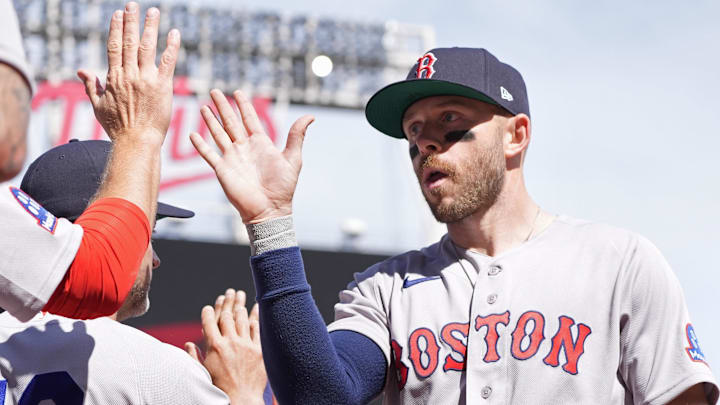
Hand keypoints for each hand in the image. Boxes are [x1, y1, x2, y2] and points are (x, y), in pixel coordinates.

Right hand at [77, 2, 179, 143]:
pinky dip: (171, 47)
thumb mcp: (99, 106)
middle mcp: (129, 75)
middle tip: (133, 5)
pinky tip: (174, 33)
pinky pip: (168, 62)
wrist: (136, 142)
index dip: (115, 28)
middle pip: (129, 42)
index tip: (118, 14)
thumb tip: (82, 71)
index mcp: (113, 78)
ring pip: (147, 47)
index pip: (113, 47)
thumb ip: (91, 86)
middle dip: (131, 21)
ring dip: (150, 27)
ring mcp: (146, 80)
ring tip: (153, 12)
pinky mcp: (162, 86)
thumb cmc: (118, 128)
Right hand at [185, 289, 266, 404]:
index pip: (209, 322)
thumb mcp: (202, 372)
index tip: (209, 306)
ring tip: (240, 296)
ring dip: (241, 306)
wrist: (241, 399)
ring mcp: (245, 345)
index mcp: (214, 347)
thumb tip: (188, 344)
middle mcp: (230, 342)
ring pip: (242, 319)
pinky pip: (257, 329)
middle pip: (227, 316)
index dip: (209, 311)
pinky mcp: (258, 350)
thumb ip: (194, 357)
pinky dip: (256, 317)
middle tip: (228, 292)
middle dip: (227, 302)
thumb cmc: (219, 388)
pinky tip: (256, 308)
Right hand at [190, 89, 313, 223]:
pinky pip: (209, 155)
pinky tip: (193, 134)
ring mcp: (232, 158)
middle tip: (215, 91)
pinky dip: (200, 145)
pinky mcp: (222, 169)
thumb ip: (297, 136)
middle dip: (223, 106)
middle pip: (231, 122)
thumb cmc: (283, 187)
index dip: (243, 105)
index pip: (250, 119)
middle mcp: (244, 148)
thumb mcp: (293, 158)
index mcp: (261, 143)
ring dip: (210, 120)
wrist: (269, 209)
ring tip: (203, 106)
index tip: (237, 92)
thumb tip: (311, 116)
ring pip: (218, 134)